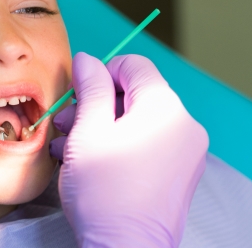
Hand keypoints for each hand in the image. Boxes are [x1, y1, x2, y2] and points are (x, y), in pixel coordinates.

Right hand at [50, 53, 207, 246]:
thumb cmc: (103, 192)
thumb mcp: (88, 131)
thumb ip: (90, 88)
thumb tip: (87, 59)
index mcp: (164, 108)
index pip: (134, 66)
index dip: (100, 73)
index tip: (77, 94)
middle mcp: (183, 125)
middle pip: (136, 94)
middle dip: (96, 104)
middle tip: (66, 123)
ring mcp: (185, 152)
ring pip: (138, 121)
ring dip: (102, 127)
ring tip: (70, 147)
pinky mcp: (178, 174)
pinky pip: (146, 144)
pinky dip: (118, 145)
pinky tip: (89, 161)